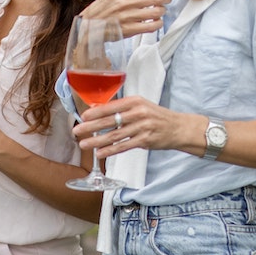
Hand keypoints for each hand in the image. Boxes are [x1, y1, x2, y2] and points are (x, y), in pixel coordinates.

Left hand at [70, 96, 197, 160]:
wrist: (179, 128)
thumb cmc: (157, 116)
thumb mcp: (141, 106)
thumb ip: (122, 108)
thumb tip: (98, 110)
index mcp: (135, 101)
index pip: (111, 106)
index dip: (95, 112)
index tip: (83, 117)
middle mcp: (138, 113)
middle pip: (110, 120)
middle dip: (90, 127)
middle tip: (76, 131)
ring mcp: (142, 127)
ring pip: (115, 135)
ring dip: (97, 141)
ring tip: (84, 144)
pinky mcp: (145, 141)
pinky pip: (124, 146)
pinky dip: (110, 150)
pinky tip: (99, 153)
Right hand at [82, 0, 183, 37]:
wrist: (89, 26)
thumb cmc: (105, 8)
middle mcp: (125, 1)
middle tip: (166, 0)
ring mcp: (127, 16)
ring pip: (157, 12)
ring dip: (162, 12)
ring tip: (157, 12)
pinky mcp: (129, 30)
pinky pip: (153, 26)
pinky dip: (158, 23)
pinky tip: (154, 21)